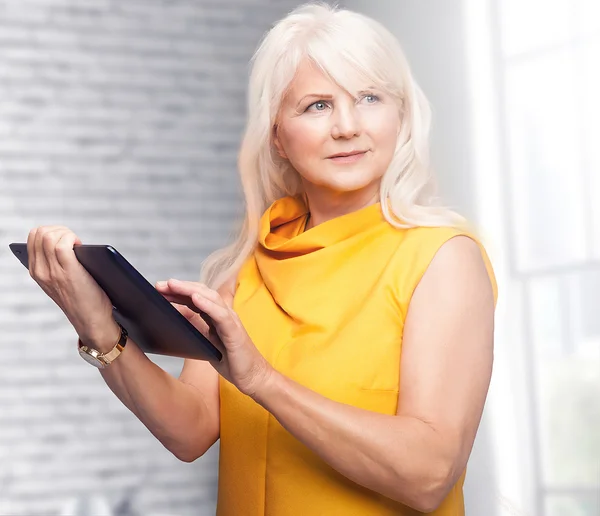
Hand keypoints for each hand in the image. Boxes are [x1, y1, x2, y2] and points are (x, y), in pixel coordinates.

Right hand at [26, 226, 116, 349]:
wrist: (92, 321)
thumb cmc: (83, 300)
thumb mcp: (60, 282)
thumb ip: (56, 265)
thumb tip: (63, 243)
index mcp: (36, 272)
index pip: (33, 237)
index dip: (51, 231)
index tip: (65, 239)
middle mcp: (40, 271)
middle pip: (39, 232)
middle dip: (58, 229)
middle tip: (73, 240)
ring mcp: (52, 271)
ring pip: (48, 235)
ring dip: (66, 232)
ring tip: (77, 243)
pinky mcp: (68, 271)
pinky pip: (62, 243)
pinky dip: (72, 238)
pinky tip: (81, 246)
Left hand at [155, 279, 272, 396]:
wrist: (253, 377)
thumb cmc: (231, 361)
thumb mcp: (207, 342)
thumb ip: (195, 326)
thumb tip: (176, 314)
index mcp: (216, 316)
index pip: (196, 297)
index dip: (178, 291)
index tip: (159, 288)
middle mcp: (224, 314)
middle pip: (201, 292)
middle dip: (180, 287)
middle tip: (159, 284)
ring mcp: (231, 321)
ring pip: (210, 298)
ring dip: (190, 290)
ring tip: (173, 285)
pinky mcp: (235, 332)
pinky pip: (220, 315)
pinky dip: (207, 304)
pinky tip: (195, 298)